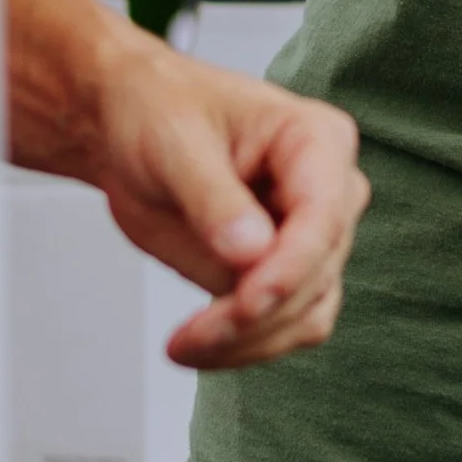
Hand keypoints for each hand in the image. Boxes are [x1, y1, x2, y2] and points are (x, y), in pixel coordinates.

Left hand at [87, 39, 367, 368]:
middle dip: (256, 315)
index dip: (290, 268)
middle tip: (189, 338)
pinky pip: (283, 327)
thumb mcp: (175, 143)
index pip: (324, 217)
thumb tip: (252, 254)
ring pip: (309, 313)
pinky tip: (194, 347)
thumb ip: (213, 197)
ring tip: (183, 346)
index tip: (245, 304)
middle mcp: (330, 192)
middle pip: (317, 273)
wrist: (132, 129)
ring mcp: (310, 237)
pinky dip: (243, 348)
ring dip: (250, 342)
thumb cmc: (159, 113)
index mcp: (318, 139)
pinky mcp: (283, 274)